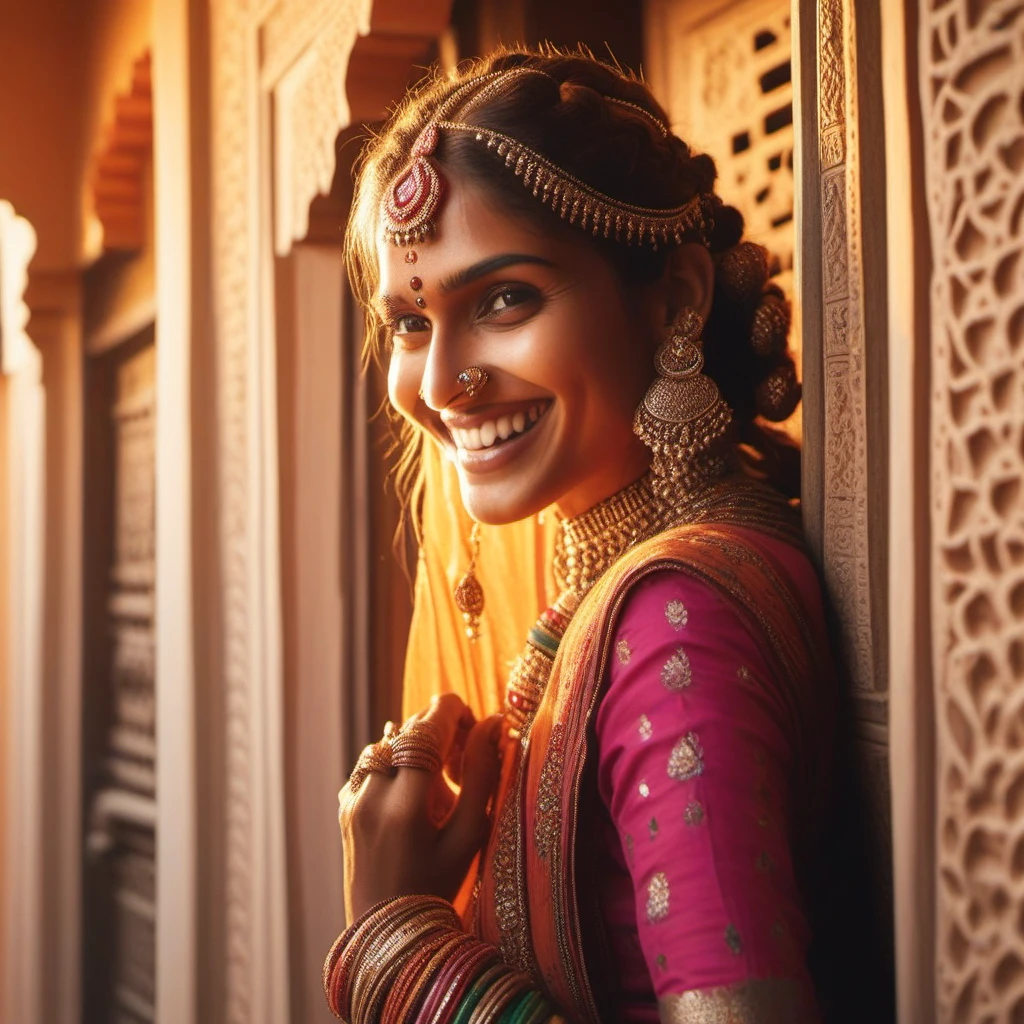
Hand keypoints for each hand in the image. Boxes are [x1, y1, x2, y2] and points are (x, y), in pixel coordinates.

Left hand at [338, 694, 503, 921]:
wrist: (387, 934)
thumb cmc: (438, 888)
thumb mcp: (470, 836)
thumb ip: (483, 775)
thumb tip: (495, 723)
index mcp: (406, 804)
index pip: (428, 726)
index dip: (456, 712)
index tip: (478, 725)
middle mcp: (371, 794)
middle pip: (408, 728)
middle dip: (441, 731)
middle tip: (465, 764)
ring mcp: (352, 799)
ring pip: (387, 741)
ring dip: (416, 746)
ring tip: (440, 783)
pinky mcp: (344, 805)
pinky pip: (370, 762)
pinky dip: (394, 763)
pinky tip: (413, 794)